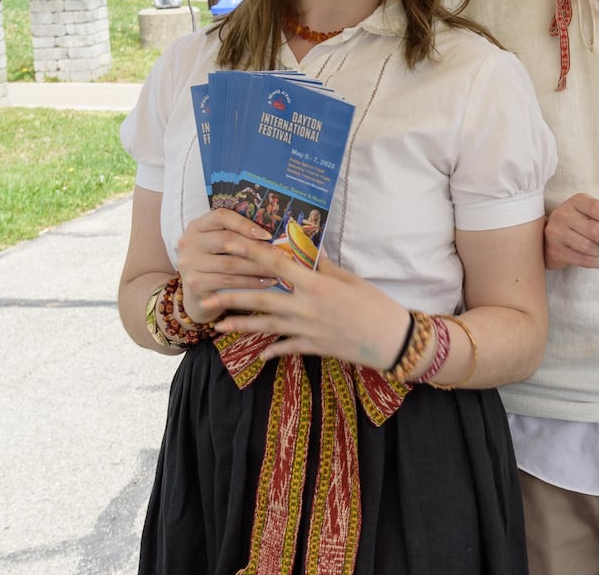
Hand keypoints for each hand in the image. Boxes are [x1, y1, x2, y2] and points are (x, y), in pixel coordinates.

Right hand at [173, 209, 280, 322]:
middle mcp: (189, 242)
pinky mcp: (194, 283)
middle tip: (281, 255)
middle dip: (258, 248)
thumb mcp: (220, 246)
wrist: (198, 296)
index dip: (245, 224)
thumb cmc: (217, 264)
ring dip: (258, 267)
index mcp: (197, 225)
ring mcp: (189, 263)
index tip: (267, 235)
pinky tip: (267, 282)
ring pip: (231, 263)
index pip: (221, 216)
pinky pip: (229, 281)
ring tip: (278, 270)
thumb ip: (238, 236)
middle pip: (228, 240)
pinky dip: (251, 282)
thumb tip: (273, 235)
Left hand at [201, 238, 409, 367]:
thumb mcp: (351, 280)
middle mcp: (306, 307)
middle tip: (207, 295)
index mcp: (316, 285)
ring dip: (241, 325)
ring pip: (267, 326)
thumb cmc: (376, 305)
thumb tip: (307, 252)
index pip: (277, 265)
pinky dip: (273, 350)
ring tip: (218, 326)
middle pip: (262, 299)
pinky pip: (287, 347)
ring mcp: (307, 330)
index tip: (230, 245)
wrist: (391, 340)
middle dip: (233, 297)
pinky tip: (258, 353)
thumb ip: (325, 268)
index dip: (252, 254)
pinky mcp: (313, 347)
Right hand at [543, 193, 598, 269]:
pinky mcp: (554, 251)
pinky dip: (596, 262)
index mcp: (578, 201)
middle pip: (596, 230)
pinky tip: (597, 259)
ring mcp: (557, 232)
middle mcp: (564, 214)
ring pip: (589, 247)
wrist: (549, 237)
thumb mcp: (594, 215)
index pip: (598, 208)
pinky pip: (583, 260)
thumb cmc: (579, 225)